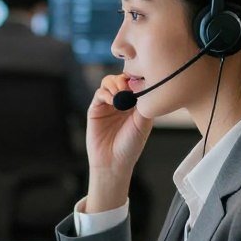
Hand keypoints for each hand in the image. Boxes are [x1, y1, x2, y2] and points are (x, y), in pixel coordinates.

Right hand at [85, 75, 153, 210]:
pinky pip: (99, 93)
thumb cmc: (130, 146)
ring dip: (114, 84)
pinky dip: (105, 93)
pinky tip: (112, 101)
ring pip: (109, 82)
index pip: (135, 83)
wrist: (113, 162)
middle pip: (121, 79)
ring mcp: (108, 105)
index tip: (140, 81)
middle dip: (124, 79)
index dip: (137, 78)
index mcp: (136, 104)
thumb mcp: (143, 124)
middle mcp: (122, 102)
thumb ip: (144, 104)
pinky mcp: (95, 109)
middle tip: (128, 87)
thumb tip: (144, 85)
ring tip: (119, 94)